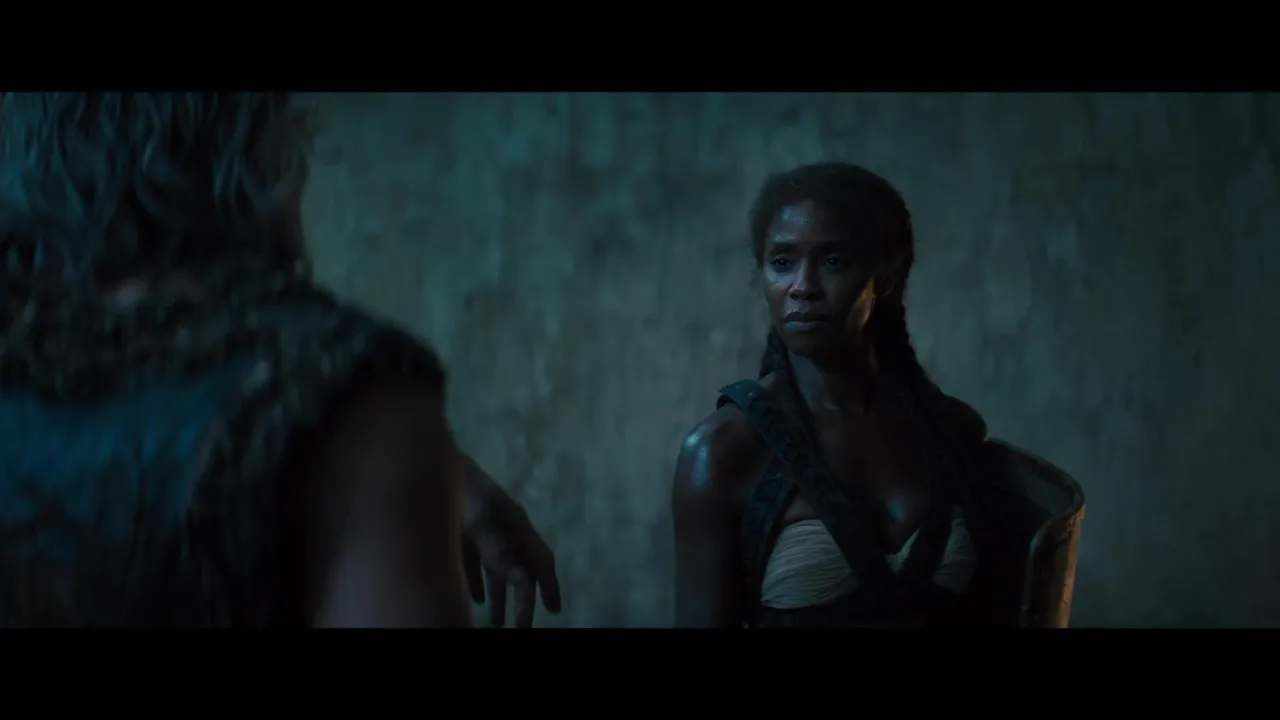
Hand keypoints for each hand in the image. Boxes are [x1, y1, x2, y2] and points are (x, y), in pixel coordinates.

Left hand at [458, 455, 561, 627]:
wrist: (427, 461)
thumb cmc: (457, 486)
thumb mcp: (478, 519)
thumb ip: (499, 550)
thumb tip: (520, 578)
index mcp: (515, 523)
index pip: (539, 560)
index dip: (548, 587)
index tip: (553, 612)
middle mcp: (504, 528)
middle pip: (520, 570)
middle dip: (523, 601)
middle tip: (520, 629)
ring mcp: (483, 530)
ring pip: (497, 571)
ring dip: (500, 598)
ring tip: (497, 625)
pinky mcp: (461, 532)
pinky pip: (474, 565)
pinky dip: (476, 585)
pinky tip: (475, 601)